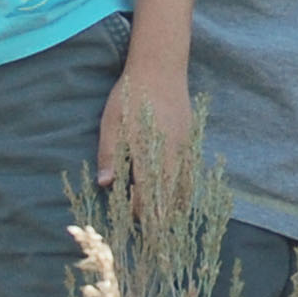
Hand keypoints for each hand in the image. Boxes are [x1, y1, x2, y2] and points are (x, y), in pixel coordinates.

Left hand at [96, 51, 192, 214]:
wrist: (160, 67)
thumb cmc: (130, 95)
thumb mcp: (112, 123)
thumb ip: (110, 154)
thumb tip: (105, 183)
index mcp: (148, 151)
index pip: (147, 191)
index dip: (141, 209)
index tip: (134, 219)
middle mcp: (171, 152)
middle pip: (170, 193)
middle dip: (161, 213)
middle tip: (154, 229)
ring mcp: (185, 145)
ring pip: (185, 183)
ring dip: (177, 203)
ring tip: (170, 219)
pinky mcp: (191, 138)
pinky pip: (192, 170)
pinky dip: (188, 186)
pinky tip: (183, 193)